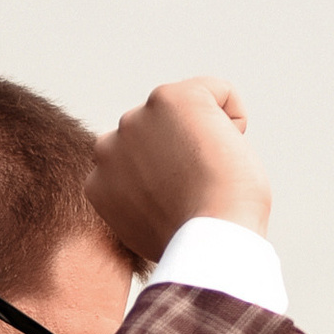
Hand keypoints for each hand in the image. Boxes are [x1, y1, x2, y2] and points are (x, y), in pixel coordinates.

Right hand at [90, 78, 271, 261]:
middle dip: (184, 155)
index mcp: (99, 181)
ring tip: (212, 172)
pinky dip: (234, 116)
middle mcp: (108, 145)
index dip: (174, 181)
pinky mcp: (169, 99)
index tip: (184, 206)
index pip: (141, 161)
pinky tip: (230, 149)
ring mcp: (136, 118)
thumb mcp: (152, 228)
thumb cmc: (197, 241)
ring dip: (204, 138)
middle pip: (161, 135)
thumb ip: (143, 201)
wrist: (213, 235)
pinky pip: (218, 92)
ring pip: (185, 114)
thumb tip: (160, 189)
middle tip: (200, 189)